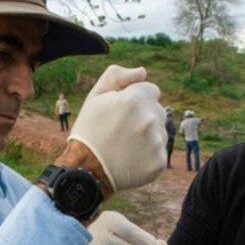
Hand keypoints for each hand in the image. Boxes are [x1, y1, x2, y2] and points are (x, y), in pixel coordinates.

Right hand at [68, 65, 167, 191]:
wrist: (85, 171)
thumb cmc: (88, 132)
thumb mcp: (94, 97)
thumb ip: (117, 76)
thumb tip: (142, 72)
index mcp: (134, 99)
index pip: (151, 90)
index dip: (135, 99)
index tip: (121, 113)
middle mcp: (149, 119)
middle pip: (157, 110)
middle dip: (143, 116)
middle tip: (121, 131)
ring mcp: (156, 142)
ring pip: (159, 131)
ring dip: (147, 135)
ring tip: (125, 146)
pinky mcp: (159, 162)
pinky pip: (159, 152)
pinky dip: (148, 156)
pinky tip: (131, 159)